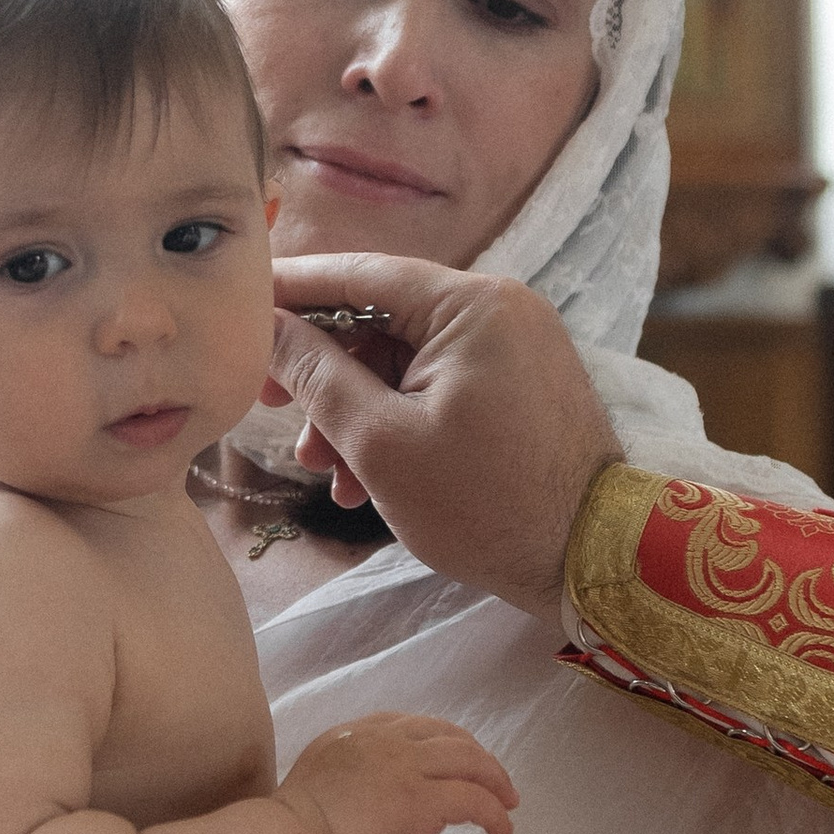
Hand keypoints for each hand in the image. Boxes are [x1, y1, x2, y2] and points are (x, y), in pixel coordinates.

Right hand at [268, 259, 620, 619]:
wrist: (591, 560)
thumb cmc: (485, 506)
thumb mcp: (381, 443)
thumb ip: (317, 376)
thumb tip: (268, 328)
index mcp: (472, 304)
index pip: (360, 272)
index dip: (293, 289)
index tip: (241, 301)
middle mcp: (501, 309)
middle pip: (383, 320)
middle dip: (325, 373)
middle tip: (271, 407)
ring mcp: (518, 347)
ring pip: (408, 361)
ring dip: (358, 411)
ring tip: (326, 473)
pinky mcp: (523, 386)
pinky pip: (442, 386)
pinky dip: (400, 423)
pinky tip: (365, 480)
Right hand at [280, 712, 517, 833]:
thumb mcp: (323, 788)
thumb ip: (356, 784)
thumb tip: (395, 804)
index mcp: (353, 736)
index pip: (408, 725)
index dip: (439, 740)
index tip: (452, 760)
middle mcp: (382, 740)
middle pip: (446, 734)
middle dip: (476, 755)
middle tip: (494, 780)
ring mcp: (404, 767)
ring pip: (468, 759)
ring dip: (494, 779)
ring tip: (509, 801)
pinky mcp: (421, 799)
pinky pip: (473, 800)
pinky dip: (494, 812)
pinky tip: (501, 829)